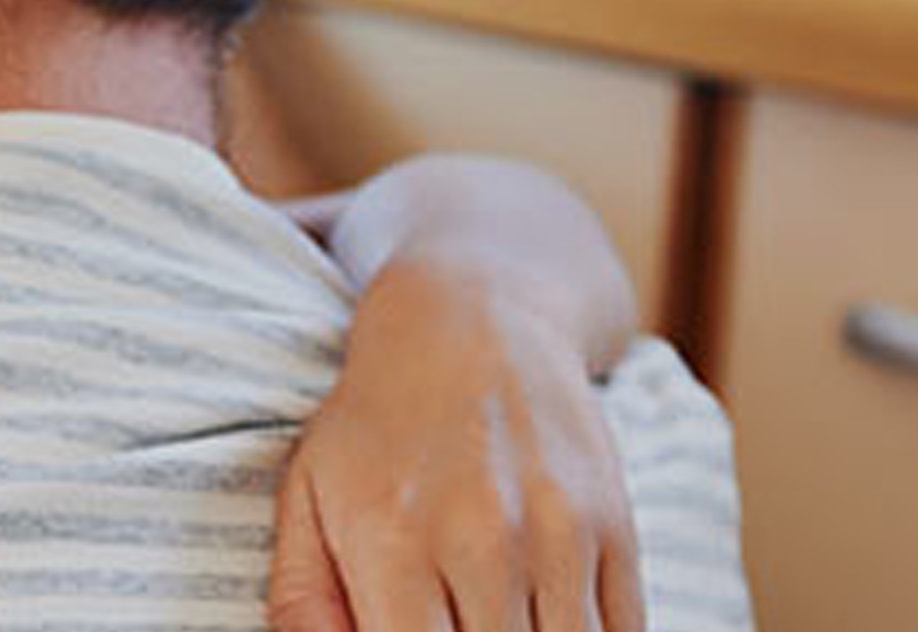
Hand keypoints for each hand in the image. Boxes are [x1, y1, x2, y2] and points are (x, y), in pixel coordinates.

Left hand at [267, 270, 643, 631]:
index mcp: (393, 544)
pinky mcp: (613, 526)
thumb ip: (304, 603)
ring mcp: (557, 535)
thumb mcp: (308, 498)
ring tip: (501, 621)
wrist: (474, 317)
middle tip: (455, 623)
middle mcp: (481, 543)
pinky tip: (548, 623)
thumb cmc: (375, 423)